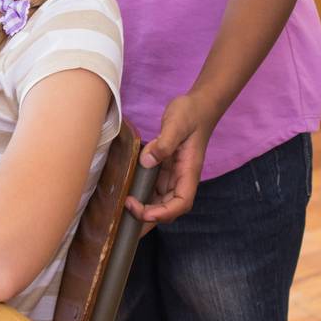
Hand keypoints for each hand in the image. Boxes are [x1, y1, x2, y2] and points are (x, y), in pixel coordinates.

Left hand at [126, 91, 217, 225]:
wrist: (197, 105)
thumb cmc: (190, 114)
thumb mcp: (176, 124)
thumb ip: (164, 143)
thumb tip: (147, 161)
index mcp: (189, 172)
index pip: (182, 202)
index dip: (165, 213)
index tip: (145, 212)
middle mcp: (181, 177)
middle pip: (169, 207)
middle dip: (150, 215)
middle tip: (126, 209)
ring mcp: (173, 174)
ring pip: (160, 199)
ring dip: (145, 207)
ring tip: (123, 208)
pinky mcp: (164, 167)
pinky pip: (154, 186)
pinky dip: (142, 193)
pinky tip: (127, 192)